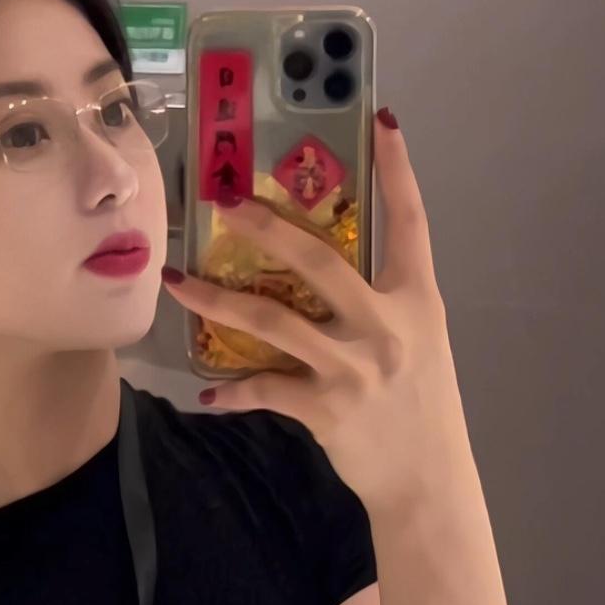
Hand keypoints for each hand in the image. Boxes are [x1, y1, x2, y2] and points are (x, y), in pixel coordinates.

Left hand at [160, 111, 476, 518]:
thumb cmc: (420, 406)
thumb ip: (381, 303)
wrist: (427, 480)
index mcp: (417, 301)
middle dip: (269, 227)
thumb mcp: (419, 343)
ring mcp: (353, 367)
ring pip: (273, 321)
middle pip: (321, 261)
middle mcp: (387, 326)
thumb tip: (326, 268)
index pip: (411, 222)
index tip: (383, 123)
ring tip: (177, 282)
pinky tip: (207, 391)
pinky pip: (266, 389)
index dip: (398, 171)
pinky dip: (233, 391)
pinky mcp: (325, 407)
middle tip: (226, 203)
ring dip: (217, 300)